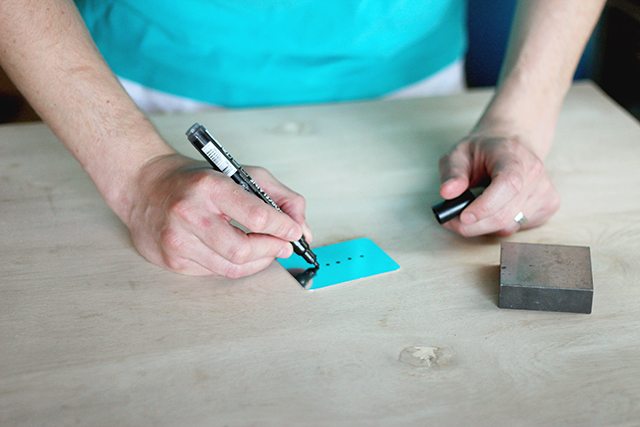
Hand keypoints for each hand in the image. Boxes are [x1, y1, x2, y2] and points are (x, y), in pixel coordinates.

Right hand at [125, 153, 310, 276]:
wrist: (145, 186)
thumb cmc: (195, 180)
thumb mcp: (241, 173)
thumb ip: (278, 197)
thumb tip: (302, 229)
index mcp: (210, 187)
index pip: (258, 216)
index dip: (284, 228)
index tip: (294, 232)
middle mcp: (190, 214)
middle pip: (244, 249)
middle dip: (272, 250)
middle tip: (284, 246)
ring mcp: (177, 240)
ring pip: (232, 267)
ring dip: (258, 261)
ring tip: (265, 249)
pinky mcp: (172, 260)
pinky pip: (215, 272)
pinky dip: (234, 264)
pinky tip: (236, 252)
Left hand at [438, 134, 559, 236]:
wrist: (513, 143)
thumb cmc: (484, 150)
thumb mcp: (459, 153)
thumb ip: (452, 173)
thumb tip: (447, 193)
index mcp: (512, 156)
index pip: (507, 185)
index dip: (485, 206)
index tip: (462, 216)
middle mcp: (534, 173)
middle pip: (505, 214)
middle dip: (473, 225)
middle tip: (451, 221)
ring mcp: (545, 191)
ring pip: (509, 225)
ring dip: (484, 226)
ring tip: (472, 209)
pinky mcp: (549, 205)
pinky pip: (518, 227)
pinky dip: (499, 225)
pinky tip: (494, 209)